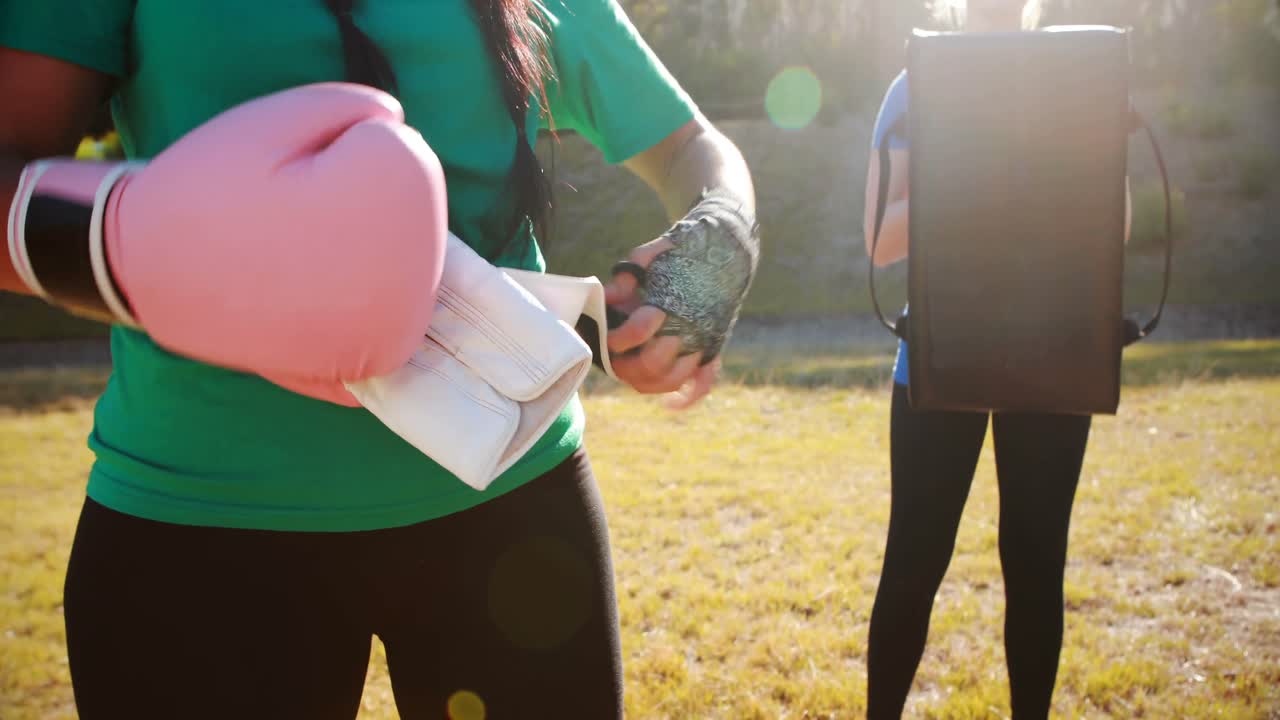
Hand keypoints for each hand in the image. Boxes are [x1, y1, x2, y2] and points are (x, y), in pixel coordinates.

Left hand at [603, 238, 719, 408]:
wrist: (727, 249)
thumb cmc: (682, 253)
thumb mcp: (649, 255)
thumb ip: (627, 276)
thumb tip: (610, 298)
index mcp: (670, 303)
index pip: (639, 330)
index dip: (618, 338)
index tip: (607, 335)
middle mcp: (688, 327)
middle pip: (652, 363)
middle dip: (626, 363)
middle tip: (614, 357)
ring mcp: (702, 341)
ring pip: (672, 380)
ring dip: (647, 381)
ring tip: (630, 373)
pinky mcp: (712, 348)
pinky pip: (705, 383)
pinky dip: (688, 398)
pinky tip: (671, 404)